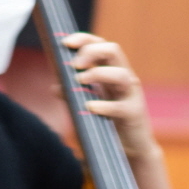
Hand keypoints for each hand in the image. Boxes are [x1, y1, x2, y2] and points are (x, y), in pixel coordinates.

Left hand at [61, 30, 157, 160]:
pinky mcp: (134, 113)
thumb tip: (54, 87)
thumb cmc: (108, 122)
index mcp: (112, 70)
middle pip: (113, 50)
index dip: (84, 39)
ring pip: (121, 74)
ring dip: (98, 74)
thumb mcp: (87, 105)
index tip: (65, 43)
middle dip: (91, 51)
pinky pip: (120, 106)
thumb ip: (72, 94)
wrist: (131, 148)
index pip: (101, 45)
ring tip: (80, 80)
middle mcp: (124, 77)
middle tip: (74, 64)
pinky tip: (89, 107)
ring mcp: (131, 94)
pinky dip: (104, 105)